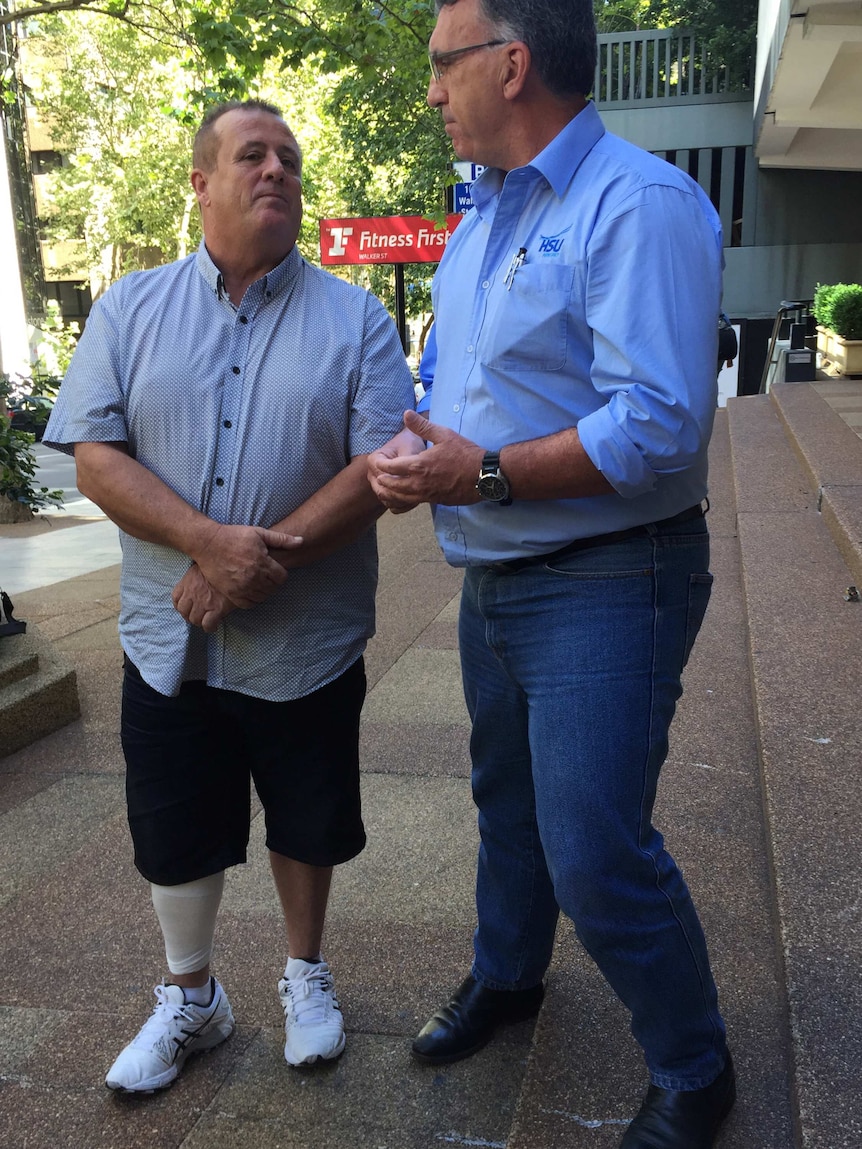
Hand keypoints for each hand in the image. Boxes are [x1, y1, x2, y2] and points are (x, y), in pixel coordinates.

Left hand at [172, 565, 235, 632]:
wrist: (236, 568)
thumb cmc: (222, 565)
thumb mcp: (204, 565)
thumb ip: (197, 574)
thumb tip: (198, 578)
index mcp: (188, 581)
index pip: (175, 597)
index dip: (179, 605)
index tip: (185, 607)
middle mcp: (193, 593)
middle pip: (183, 611)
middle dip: (188, 616)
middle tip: (195, 616)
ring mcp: (204, 602)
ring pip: (194, 619)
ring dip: (198, 622)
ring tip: (205, 622)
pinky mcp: (216, 609)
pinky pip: (207, 624)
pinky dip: (209, 627)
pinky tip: (214, 626)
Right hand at [191, 524, 302, 607]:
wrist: (208, 544)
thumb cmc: (234, 536)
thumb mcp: (259, 533)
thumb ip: (281, 539)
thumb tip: (302, 541)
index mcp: (262, 562)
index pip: (282, 577)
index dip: (280, 573)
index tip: (274, 569)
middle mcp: (253, 576)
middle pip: (273, 588)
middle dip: (272, 582)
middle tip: (265, 575)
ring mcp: (241, 587)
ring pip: (262, 597)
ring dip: (263, 591)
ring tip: (258, 582)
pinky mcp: (231, 593)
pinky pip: (248, 604)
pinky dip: (252, 600)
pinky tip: (250, 590)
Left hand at [368, 410, 483, 510]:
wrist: (483, 475)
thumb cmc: (465, 453)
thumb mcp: (444, 434)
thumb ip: (422, 426)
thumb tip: (406, 413)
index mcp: (419, 465)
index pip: (391, 467)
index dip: (381, 464)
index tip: (376, 461)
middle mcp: (419, 483)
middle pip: (391, 485)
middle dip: (381, 481)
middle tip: (376, 476)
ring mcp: (426, 494)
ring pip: (400, 497)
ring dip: (389, 493)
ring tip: (384, 487)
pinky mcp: (434, 501)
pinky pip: (412, 503)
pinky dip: (402, 500)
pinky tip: (401, 495)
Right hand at [368, 423, 427, 512]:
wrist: (410, 446)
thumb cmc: (410, 444)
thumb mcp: (410, 449)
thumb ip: (407, 462)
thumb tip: (408, 477)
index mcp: (374, 460)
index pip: (383, 477)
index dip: (398, 482)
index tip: (414, 481)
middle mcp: (372, 474)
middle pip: (382, 491)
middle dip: (400, 494)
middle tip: (418, 494)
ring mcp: (377, 486)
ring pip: (387, 500)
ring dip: (402, 501)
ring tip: (418, 497)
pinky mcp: (385, 493)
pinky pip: (392, 505)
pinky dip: (402, 506)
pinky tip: (415, 501)